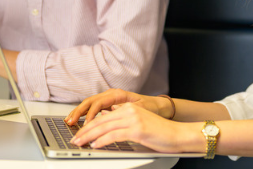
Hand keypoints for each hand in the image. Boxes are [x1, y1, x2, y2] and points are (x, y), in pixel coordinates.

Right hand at [65, 89, 157, 124]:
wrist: (155, 105)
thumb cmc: (148, 106)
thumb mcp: (138, 108)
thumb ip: (123, 109)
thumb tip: (108, 113)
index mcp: (117, 94)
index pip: (99, 103)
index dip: (91, 114)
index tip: (87, 124)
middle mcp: (110, 94)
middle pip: (89, 101)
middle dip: (78, 112)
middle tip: (70, 122)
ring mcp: (107, 98)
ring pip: (88, 104)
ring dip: (78, 112)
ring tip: (69, 121)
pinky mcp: (106, 103)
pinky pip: (91, 107)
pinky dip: (83, 113)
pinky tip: (76, 119)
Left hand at [70, 102, 196, 152]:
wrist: (177, 134)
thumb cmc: (160, 132)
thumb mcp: (139, 123)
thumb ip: (123, 121)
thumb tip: (106, 122)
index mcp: (129, 107)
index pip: (103, 116)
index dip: (89, 125)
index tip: (79, 133)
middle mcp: (130, 111)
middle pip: (101, 121)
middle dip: (85, 131)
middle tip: (74, 139)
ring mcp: (133, 119)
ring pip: (104, 127)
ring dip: (89, 136)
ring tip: (80, 143)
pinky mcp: (137, 129)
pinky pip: (114, 135)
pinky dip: (102, 141)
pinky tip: (96, 145)